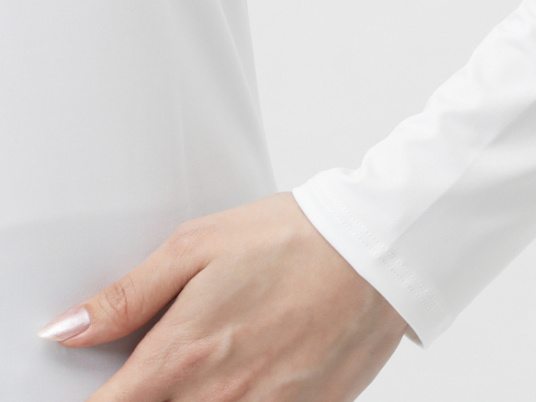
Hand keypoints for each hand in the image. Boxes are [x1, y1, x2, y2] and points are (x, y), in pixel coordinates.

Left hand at [37, 191, 409, 400]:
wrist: (377, 249)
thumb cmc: (294, 238)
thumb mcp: (199, 244)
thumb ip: (128, 295)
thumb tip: (70, 330)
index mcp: (179, 358)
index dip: (93, 400)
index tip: (104, 383)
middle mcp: (216, 401)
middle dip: (154, 394)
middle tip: (183, 358)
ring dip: (201, 398)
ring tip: (224, 360)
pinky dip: (249, 400)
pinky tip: (258, 371)